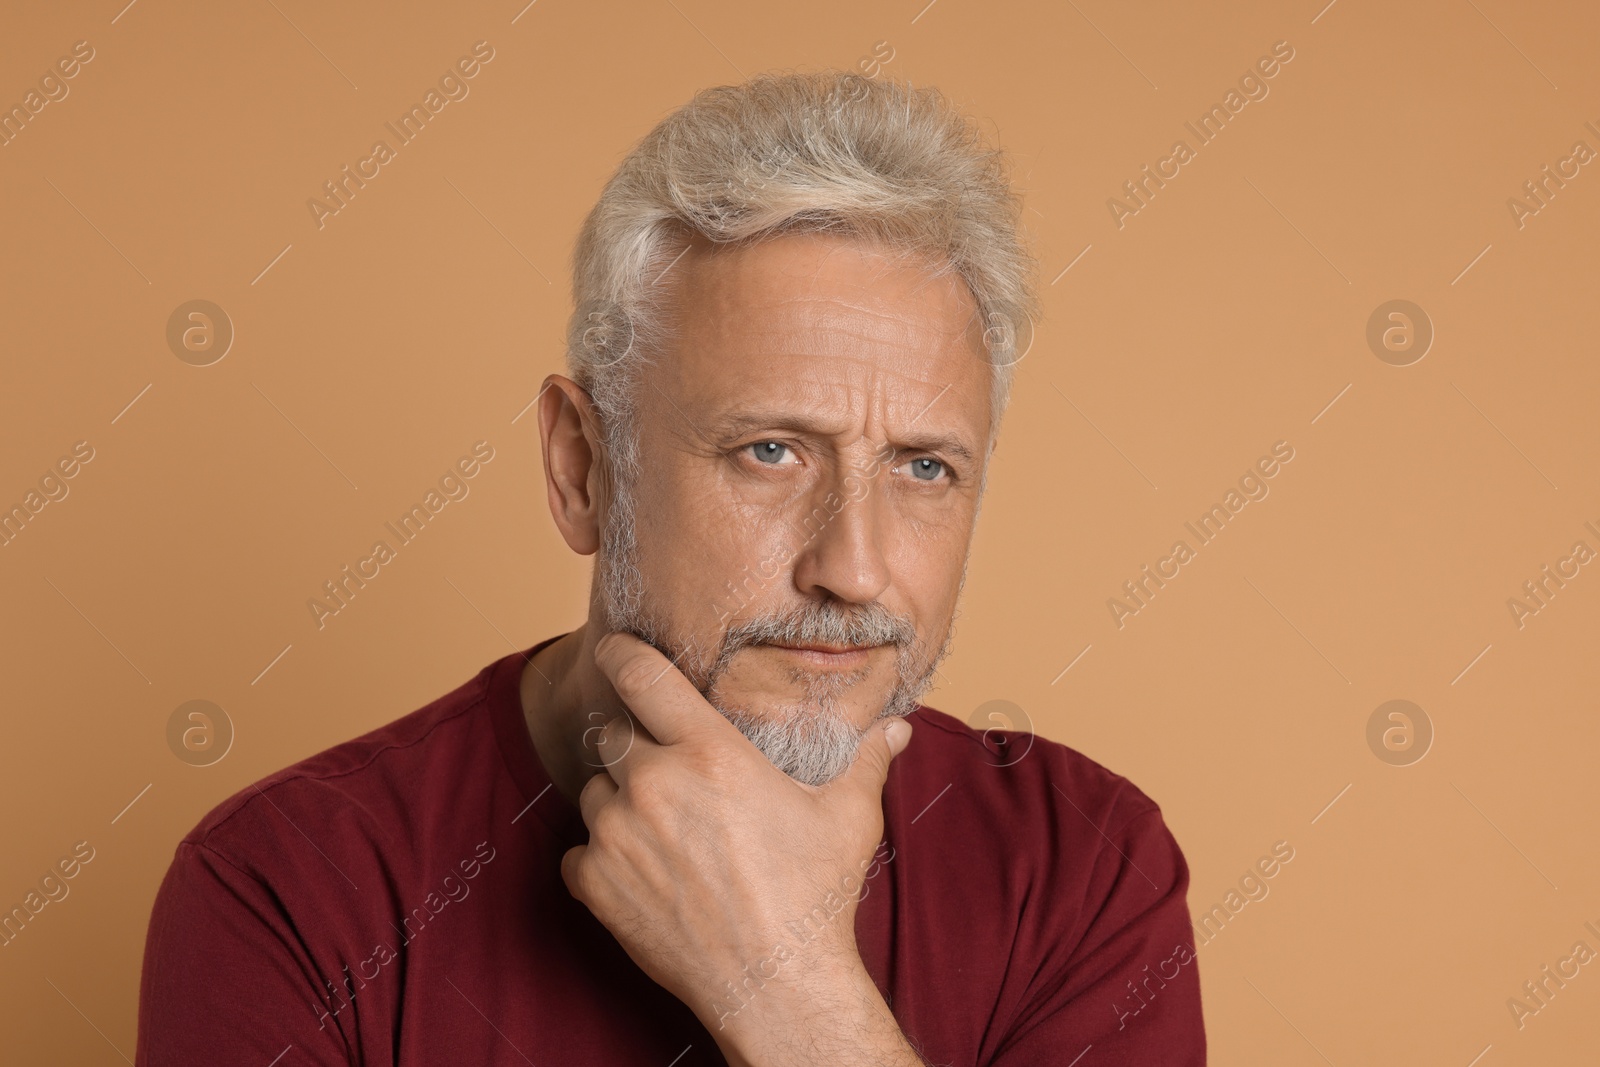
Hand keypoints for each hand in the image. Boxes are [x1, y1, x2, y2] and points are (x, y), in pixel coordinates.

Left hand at [560, 631, 916, 1061]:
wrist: (775, 985)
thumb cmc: (812, 897)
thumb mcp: (848, 817)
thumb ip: (866, 758)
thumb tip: (897, 726)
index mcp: (709, 752)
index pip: (640, 675)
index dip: (625, 655)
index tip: (619, 648)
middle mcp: (654, 784)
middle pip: (611, 732)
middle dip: (633, 740)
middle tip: (667, 766)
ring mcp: (618, 836)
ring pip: (594, 792)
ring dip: (619, 799)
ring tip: (664, 826)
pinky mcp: (597, 885)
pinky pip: (580, 851)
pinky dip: (602, 857)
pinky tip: (644, 870)